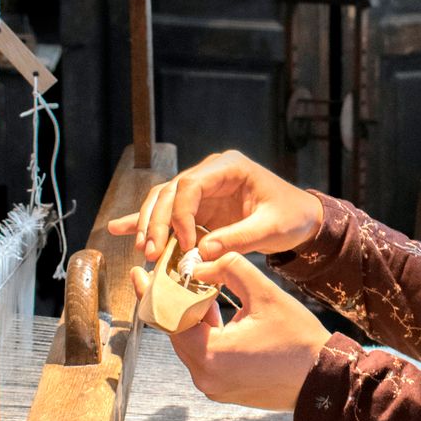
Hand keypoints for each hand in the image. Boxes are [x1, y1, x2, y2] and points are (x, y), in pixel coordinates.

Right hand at [109, 149, 323, 262]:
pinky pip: (167, 213)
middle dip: (158, 223)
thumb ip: (239, 238)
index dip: (181, 215)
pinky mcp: (198, 208)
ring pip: (163, 201)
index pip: (190, 185)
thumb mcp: (272, 229)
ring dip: (149, 225)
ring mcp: (202, 190)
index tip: (185, 244)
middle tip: (151, 252)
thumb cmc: (291, 217)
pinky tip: (118, 228)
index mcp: (229, 167)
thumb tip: (202, 252)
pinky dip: (145, 222)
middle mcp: (210, 173)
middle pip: (171, 192)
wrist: (302, 220)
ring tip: (141, 250)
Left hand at [130, 252, 329, 410]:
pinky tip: (213, 313)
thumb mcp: (266, 295)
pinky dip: (203, 335)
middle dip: (173, 303)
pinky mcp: (224, 389)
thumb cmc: (299, 342)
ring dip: (190, 318)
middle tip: (168, 276)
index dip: (154, 293)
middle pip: (175, 333)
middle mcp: (205, 377)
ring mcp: (213, 387)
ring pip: (189, 344)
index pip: (169, 319)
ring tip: (195, 290)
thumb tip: (201, 261)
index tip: (141, 273)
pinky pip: (203, 357)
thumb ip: (230, 269)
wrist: (322, 381)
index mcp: (210, 355)